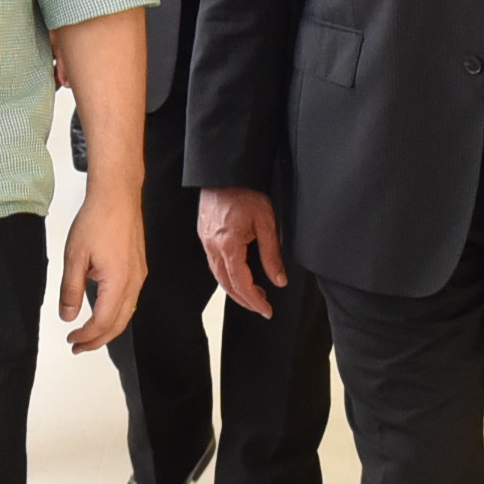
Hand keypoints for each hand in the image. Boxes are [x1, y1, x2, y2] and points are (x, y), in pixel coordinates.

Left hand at [59, 186, 146, 352]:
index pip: (103, 322)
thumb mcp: (74, 256)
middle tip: (79, 346)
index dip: (86, 336)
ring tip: (89, 334)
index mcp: (118, 282)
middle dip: (98, 340)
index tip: (71, 340)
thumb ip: (71, 290)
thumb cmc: (97, 220)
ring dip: (108, 328)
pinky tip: (102, 310)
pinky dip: (116, 313)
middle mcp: (134, 282)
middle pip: (119, 324)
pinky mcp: (139, 268)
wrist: (117, 195)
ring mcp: (139, 275)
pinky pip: (130, 300)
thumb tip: (68, 316)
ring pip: (127, 313)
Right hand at [198, 185, 287, 315]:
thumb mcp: (266, 223)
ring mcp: (206, 242)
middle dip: (244, 300)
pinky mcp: (204, 235)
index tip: (267, 311)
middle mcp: (212, 247)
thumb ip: (272, 254)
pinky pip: (214, 263)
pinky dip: (227, 275)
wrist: (224, 173)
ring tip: (254, 294)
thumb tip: (279, 280)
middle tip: (261, 308)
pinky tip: (238, 275)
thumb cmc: (246, 193)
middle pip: (226, 285)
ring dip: (235, 289)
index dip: (254, 301)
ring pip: (218, 276)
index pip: (241, 284)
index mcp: (228, 246)